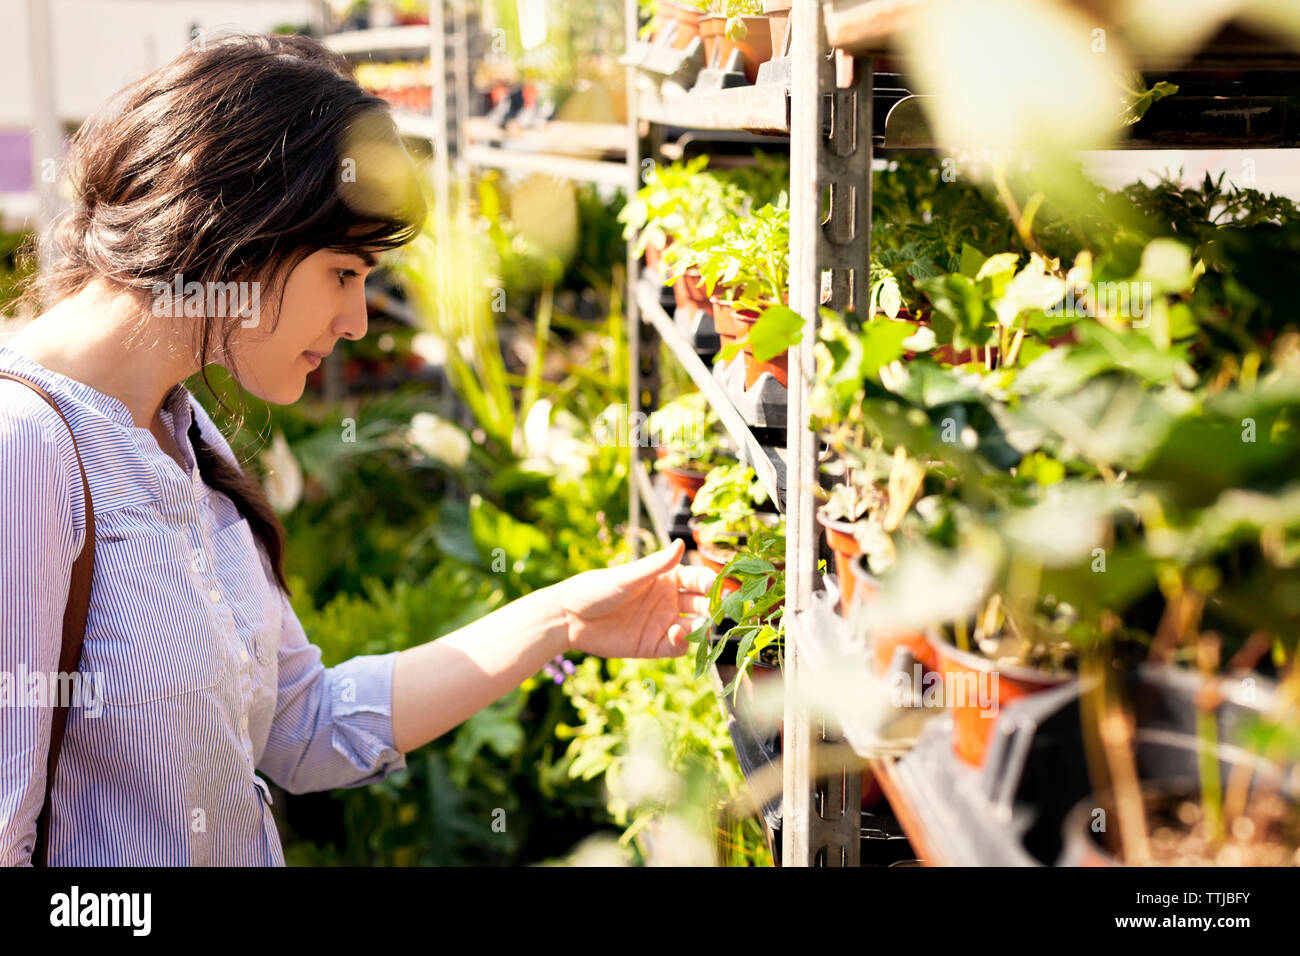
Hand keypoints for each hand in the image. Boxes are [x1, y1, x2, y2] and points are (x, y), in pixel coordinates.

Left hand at [554, 539, 717, 657]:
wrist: (569, 618)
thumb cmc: (595, 589)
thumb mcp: (627, 577)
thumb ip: (656, 565)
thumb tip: (681, 543)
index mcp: (665, 578)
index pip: (697, 578)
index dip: (711, 581)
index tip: (719, 585)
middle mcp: (668, 601)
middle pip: (701, 603)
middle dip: (713, 605)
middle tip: (719, 608)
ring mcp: (662, 623)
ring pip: (694, 626)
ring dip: (702, 626)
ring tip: (701, 624)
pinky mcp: (653, 645)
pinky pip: (677, 647)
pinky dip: (682, 642)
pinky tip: (676, 634)